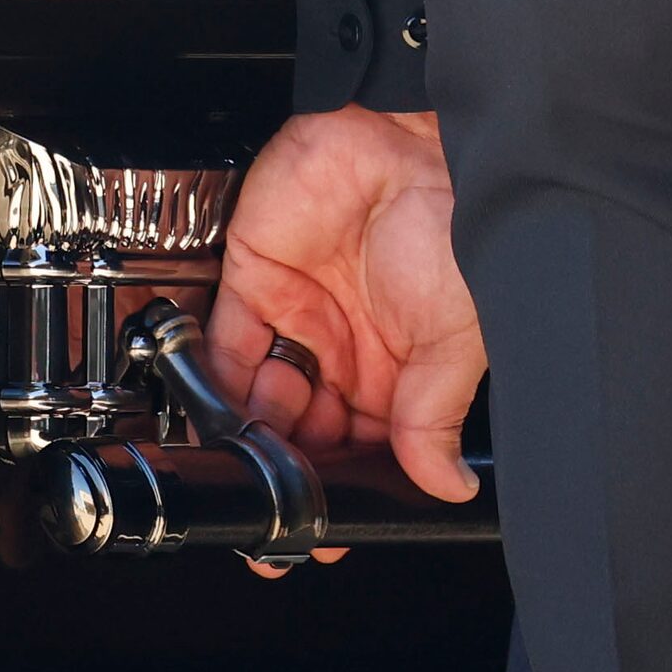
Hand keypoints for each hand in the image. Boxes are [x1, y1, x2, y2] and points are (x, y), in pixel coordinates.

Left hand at [206, 108, 486, 564]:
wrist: (410, 140)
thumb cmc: (455, 221)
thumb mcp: (459, 336)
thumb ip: (434, 415)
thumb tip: (445, 484)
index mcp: (404, 366)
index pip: (364, 446)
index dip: (341, 485)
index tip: (322, 532)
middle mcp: (348, 346)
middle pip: (304, 428)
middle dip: (286, 471)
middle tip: (270, 517)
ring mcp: (299, 314)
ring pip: (259, 396)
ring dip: (247, 439)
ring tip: (244, 475)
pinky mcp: (252, 281)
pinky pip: (222, 346)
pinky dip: (212, 387)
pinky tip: (212, 423)